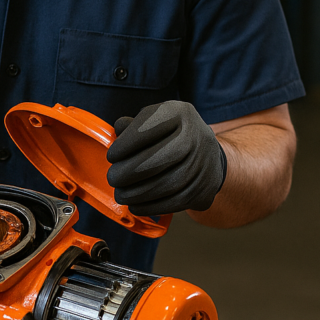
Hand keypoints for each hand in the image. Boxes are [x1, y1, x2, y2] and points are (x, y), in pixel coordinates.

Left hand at [106, 100, 226, 214]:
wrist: (208, 154)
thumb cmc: (170, 136)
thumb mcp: (154, 121)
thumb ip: (132, 126)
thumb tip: (117, 132)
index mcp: (179, 113)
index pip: (148, 128)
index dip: (125, 144)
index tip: (112, 156)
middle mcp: (196, 135)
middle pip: (159, 159)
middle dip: (128, 172)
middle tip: (113, 178)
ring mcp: (203, 163)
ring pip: (166, 185)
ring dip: (136, 193)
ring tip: (121, 194)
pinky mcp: (204, 189)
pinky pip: (174, 203)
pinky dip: (149, 206)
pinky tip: (135, 204)